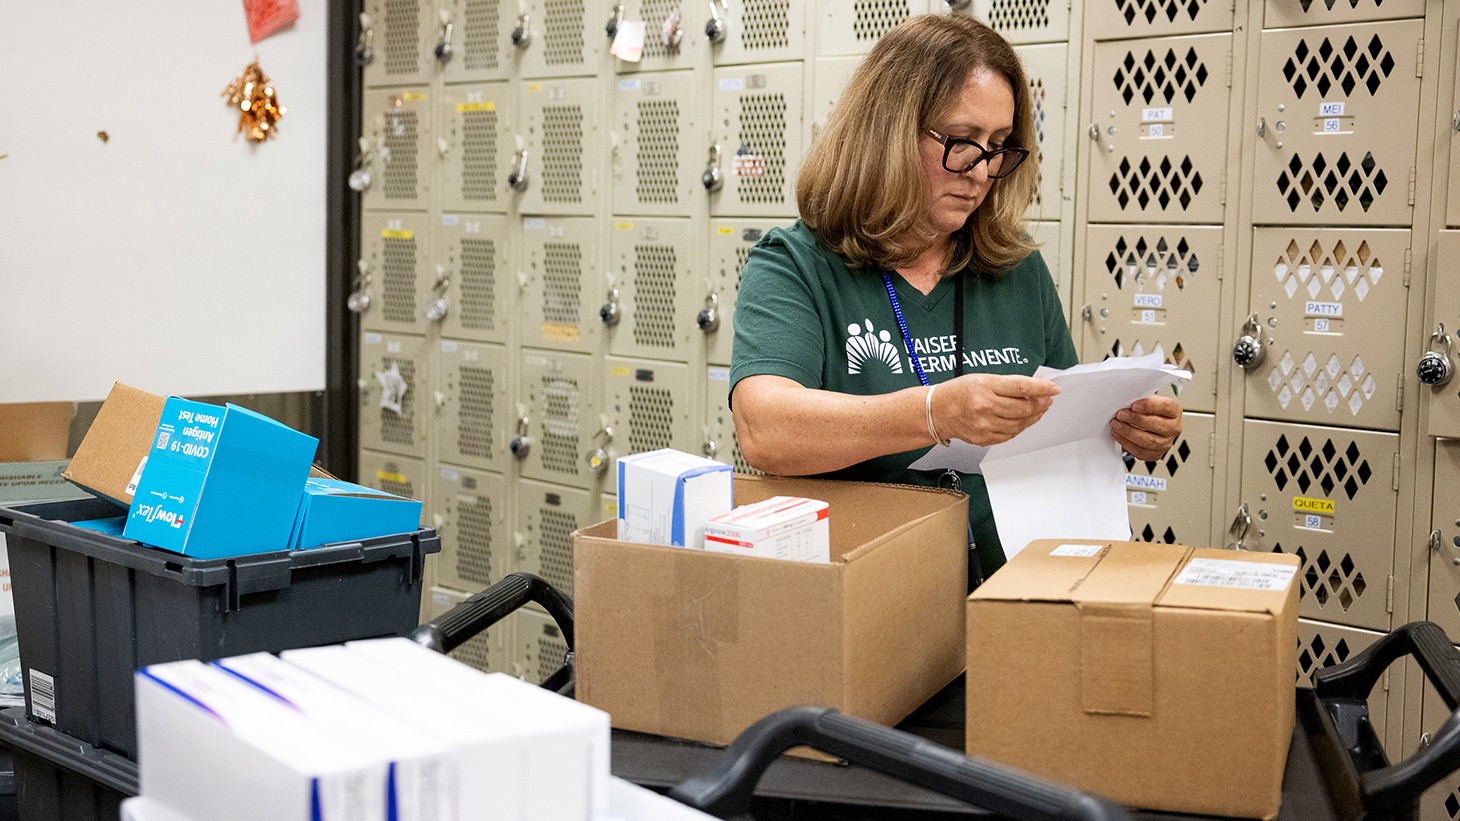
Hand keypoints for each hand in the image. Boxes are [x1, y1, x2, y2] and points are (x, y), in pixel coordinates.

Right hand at [934, 374, 1060, 446]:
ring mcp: (984, 425)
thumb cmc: (960, 392)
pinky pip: (1010, 435)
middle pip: (1023, 408)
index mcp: (985, 387)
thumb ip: (1008, 384)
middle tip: (1048, 399)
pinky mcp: (983, 439)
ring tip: (1039, 409)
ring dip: (1033, 417)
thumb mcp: (983, 379)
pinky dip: (1020, 428)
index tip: (1054, 388)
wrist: (938, 411)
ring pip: (1019, 424)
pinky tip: (1024, 420)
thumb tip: (1035, 389)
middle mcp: (984, 407)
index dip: (1041, 388)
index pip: (1020, 387)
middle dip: (1040, 403)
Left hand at [1111, 395, 1181, 461]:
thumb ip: (1140, 400)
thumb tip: (1125, 402)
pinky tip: (1119, 435)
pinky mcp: (1156, 454)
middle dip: (1136, 420)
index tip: (1134, 405)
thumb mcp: (1146, 400)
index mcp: (1174, 411)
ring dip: (1129, 433)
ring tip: (1117, 425)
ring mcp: (1166, 443)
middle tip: (1121, 415)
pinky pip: (1141, 452)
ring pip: (1149, 441)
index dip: (1149, 406)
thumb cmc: (1148, 411)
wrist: (1148, 424)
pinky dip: (1127, 443)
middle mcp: (1173, 428)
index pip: (1166, 407)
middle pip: (1157, 425)